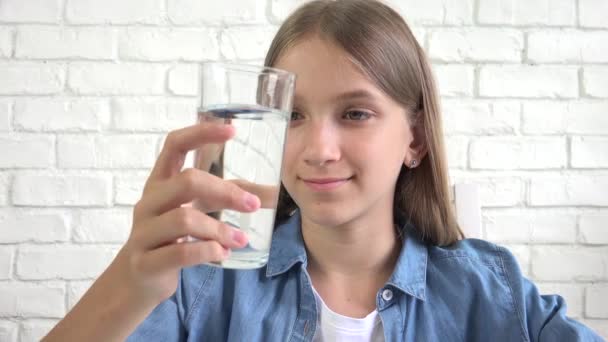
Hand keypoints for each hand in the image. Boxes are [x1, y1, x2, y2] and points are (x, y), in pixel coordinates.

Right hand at [113, 122, 260, 304]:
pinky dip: (206, 251)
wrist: (136, 280)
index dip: (201, 133)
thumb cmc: (172, 237)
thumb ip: (229, 197)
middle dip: (225, 192)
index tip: (232, 130)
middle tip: (252, 205)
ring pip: (184, 220)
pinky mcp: (145, 262)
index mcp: (161, 182)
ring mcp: (144, 232)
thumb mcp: (198, 210)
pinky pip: (179, 253)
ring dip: (219, 229)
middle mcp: (149, 201)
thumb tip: (274, 195)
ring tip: (240, 240)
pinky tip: (222, 253)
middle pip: (186, 181)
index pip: (174, 145)